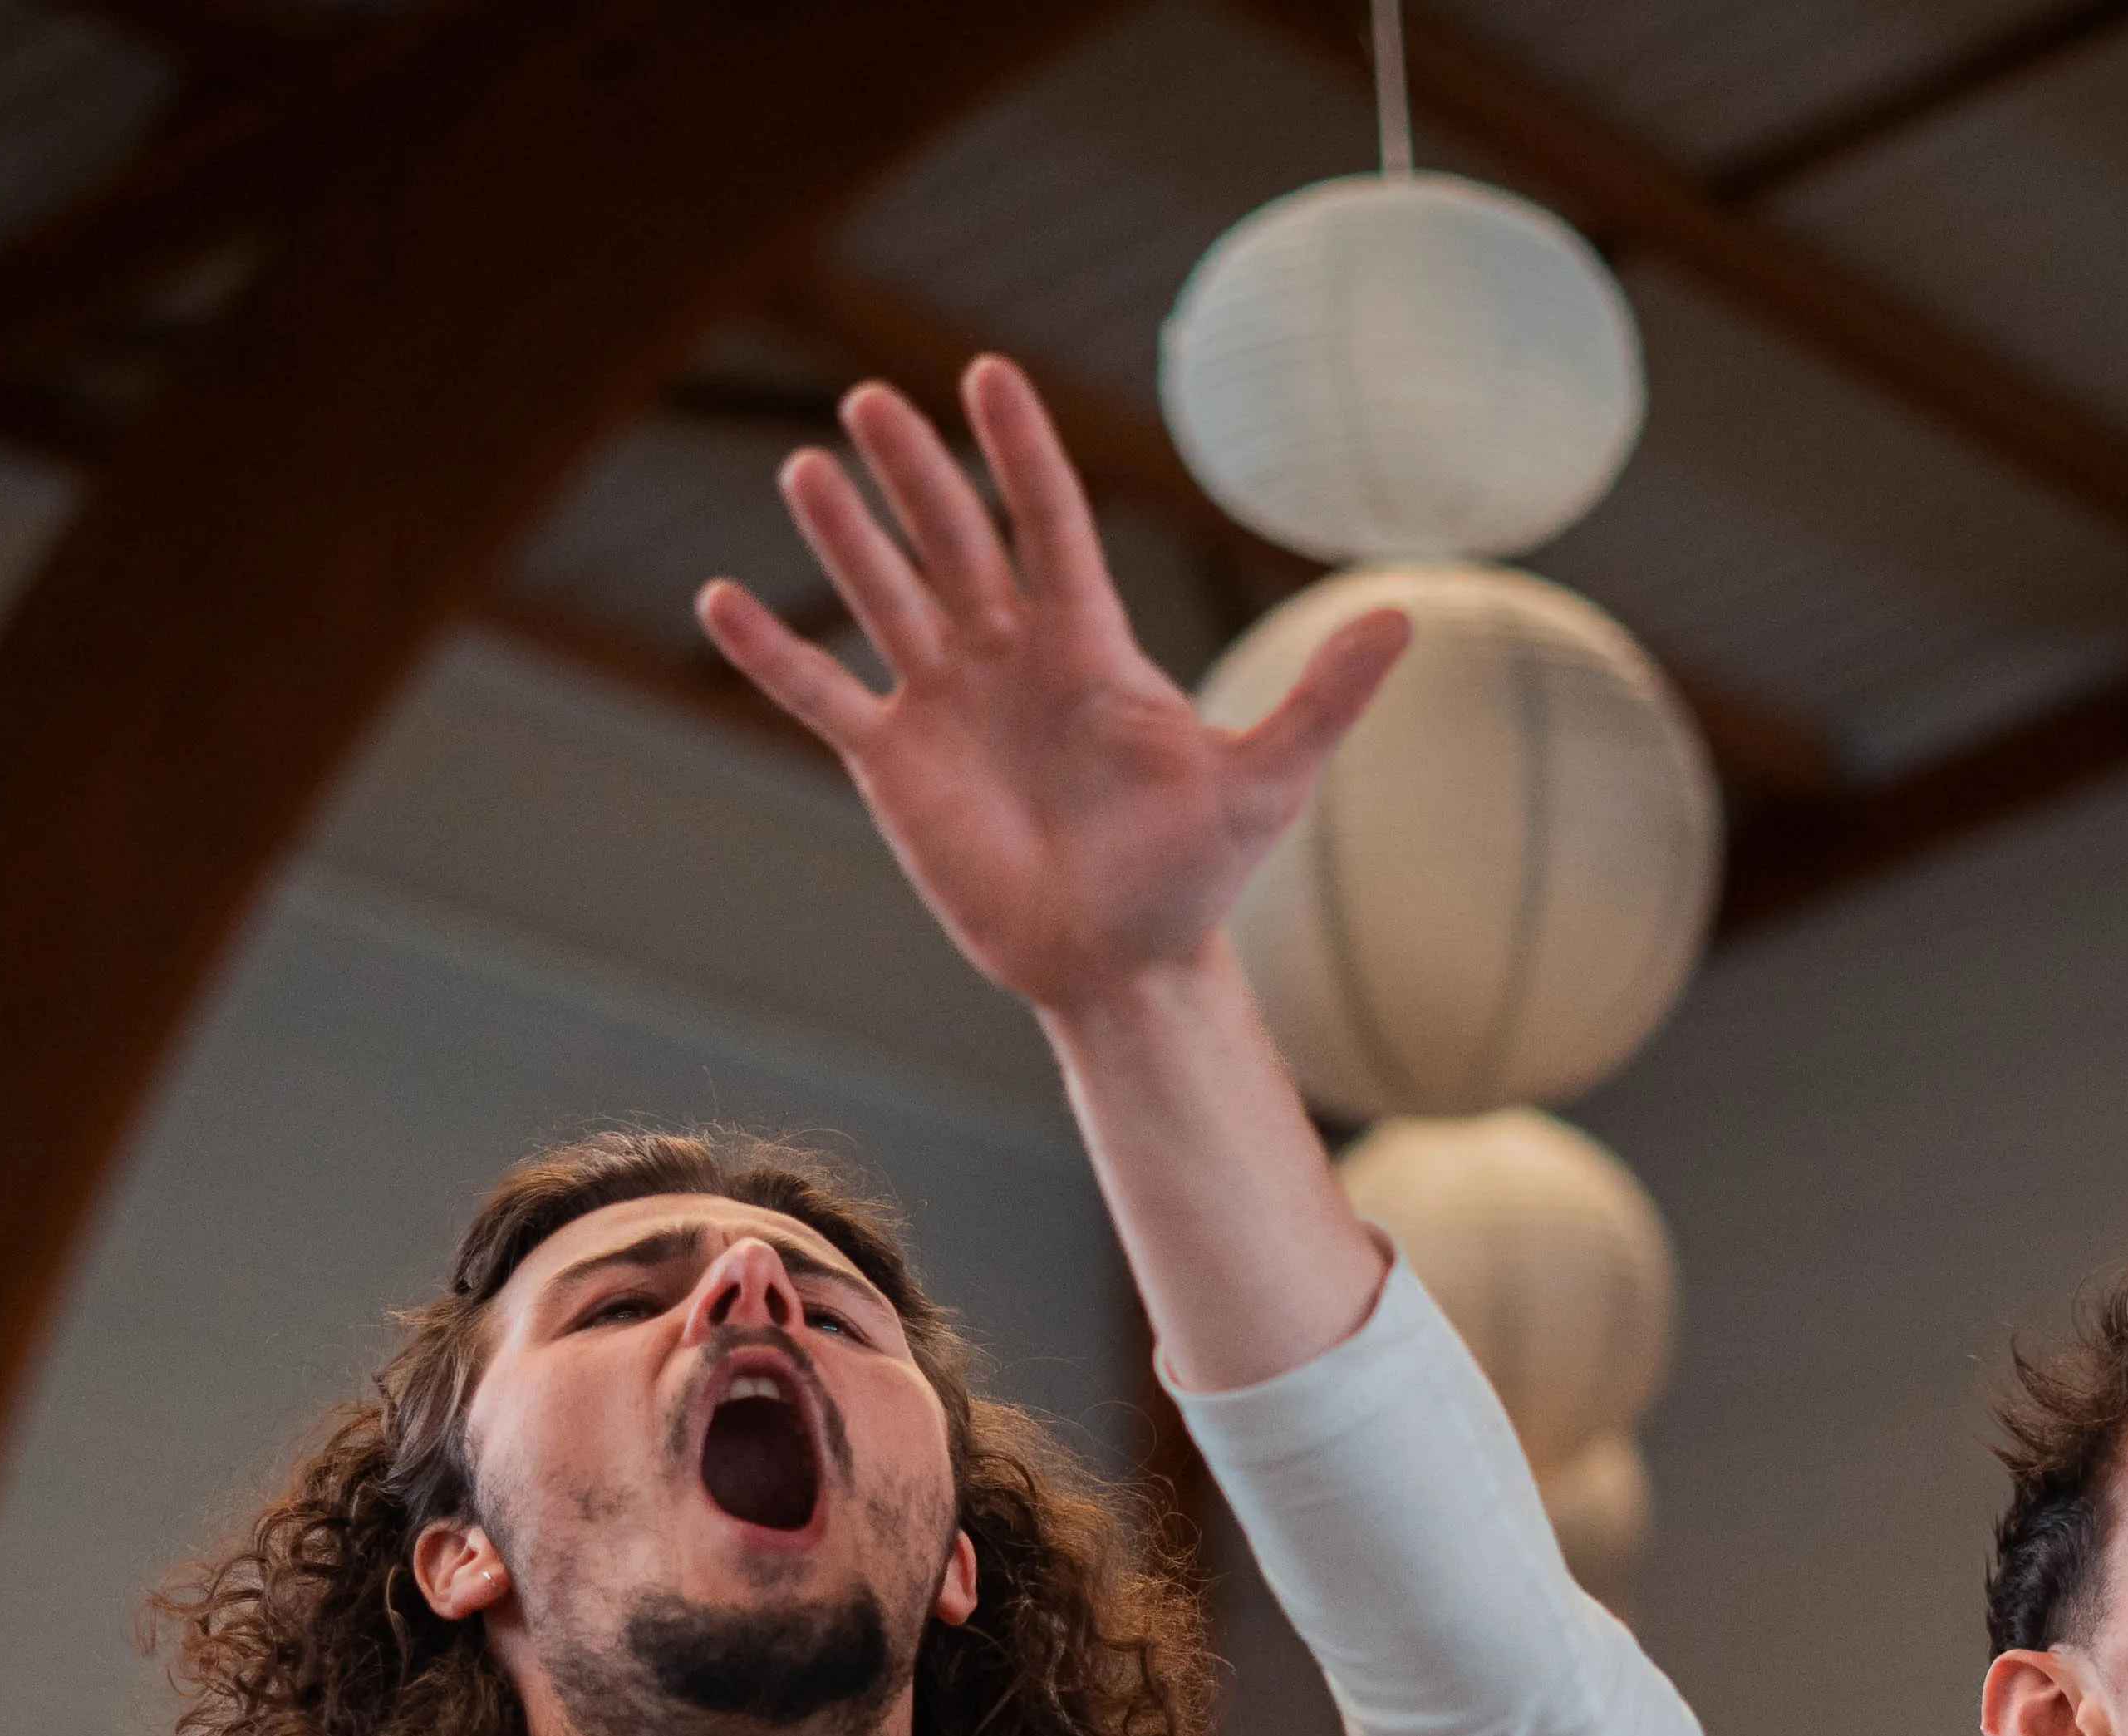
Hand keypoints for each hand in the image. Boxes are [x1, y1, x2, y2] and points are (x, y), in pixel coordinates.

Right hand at [701, 362, 1408, 1018]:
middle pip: (953, 541)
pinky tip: (720, 599)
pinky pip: (823, 695)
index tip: (988, 375)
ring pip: (884, 600)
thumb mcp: (1266, 784)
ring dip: (844, 540)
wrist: (1123, 968)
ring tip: (805, 468)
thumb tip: (1407, 620)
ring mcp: (945, 705)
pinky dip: (773, 655)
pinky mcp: (894, 765)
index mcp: (1088, 644)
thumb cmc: (1194, 877)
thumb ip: (1324, 700)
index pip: (1048, 523)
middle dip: (916, 472)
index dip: (1020, 450)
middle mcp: (1007, 656)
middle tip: (873, 395)